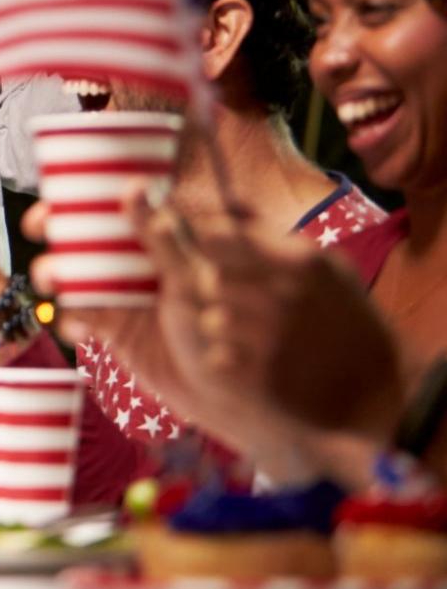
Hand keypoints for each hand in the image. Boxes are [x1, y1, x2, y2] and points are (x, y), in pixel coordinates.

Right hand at [25, 189, 238, 431]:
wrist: (243, 402)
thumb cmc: (238, 331)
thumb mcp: (198, 278)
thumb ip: (165, 236)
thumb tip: (134, 189)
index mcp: (177, 235)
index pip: (127, 203)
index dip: (88, 194)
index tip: (59, 193)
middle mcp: (151, 259)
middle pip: (96, 231)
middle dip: (60, 227)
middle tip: (37, 224)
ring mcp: (133, 293)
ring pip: (84, 271)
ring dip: (59, 271)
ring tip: (48, 278)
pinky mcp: (119, 328)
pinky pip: (85, 315)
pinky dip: (72, 318)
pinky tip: (72, 325)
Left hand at [180, 216, 404, 443]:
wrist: (378, 389)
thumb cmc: (347, 317)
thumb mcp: (328, 265)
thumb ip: (274, 234)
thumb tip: (225, 199)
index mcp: (302, 261)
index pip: (215, 237)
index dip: (210, 245)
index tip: (213, 252)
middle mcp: (286, 297)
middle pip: (210, 280)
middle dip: (220, 290)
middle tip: (243, 301)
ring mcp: (274, 339)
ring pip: (212, 321)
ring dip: (225, 327)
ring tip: (255, 333)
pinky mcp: (264, 377)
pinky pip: (217, 358)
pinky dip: (229, 360)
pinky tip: (256, 360)